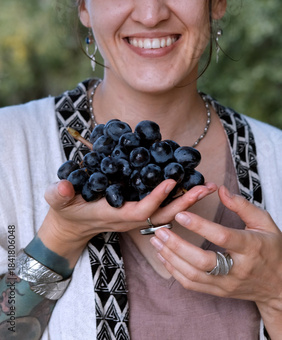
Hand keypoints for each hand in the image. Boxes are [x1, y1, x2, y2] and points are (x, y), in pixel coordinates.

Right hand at [38, 179, 216, 267]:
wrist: (71, 227)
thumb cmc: (66, 212)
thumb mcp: (57, 201)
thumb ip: (59, 194)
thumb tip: (62, 187)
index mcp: (116, 215)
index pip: (142, 210)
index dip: (157, 196)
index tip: (172, 180)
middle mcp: (132, 219)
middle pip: (164, 214)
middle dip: (186, 202)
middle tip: (206, 187)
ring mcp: (137, 218)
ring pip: (168, 212)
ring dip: (188, 200)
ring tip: (208, 186)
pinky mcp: (139, 213)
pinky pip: (163, 208)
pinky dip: (178, 199)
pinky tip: (191, 186)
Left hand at [150, 186, 281, 336]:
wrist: (279, 285)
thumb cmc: (271, 248)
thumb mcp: (264, 222)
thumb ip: (242, 205)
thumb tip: (220, 190)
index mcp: (250, 247)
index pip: (222, 237)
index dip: (200, 226)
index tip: (181, 214)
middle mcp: (237, 269)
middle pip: (203, 262)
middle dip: (178, 246)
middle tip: (161, 231)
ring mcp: (227, 284)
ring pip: (194, 276)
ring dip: (171, 258)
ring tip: (156, 241)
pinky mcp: (219, 292)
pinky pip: (192, 285)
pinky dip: (175, 272)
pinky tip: (164, 257)